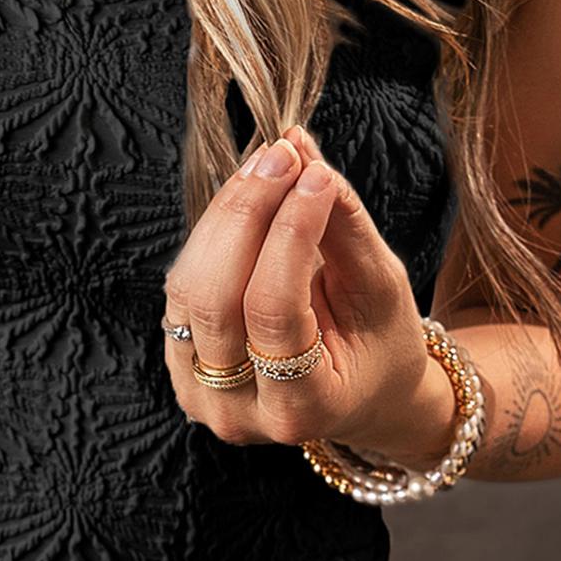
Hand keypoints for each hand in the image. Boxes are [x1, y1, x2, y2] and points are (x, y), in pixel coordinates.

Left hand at [162, 124, 457, 466]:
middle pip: (215, 298)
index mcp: (299, 409)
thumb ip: (343, 225)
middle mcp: (234, 411)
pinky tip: (249, 194)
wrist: (361, 396)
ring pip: (188, 286)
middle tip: (284, 155)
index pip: (273, 312)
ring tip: (270, 163)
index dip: (290, 234)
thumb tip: (302, 149)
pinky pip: (184, 284)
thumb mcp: (381, 290)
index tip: (316, 175)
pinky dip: (215, 231)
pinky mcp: (179, 359)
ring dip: (227, 213)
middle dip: (247, 214)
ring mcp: (196, 390)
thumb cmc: (381, 346)